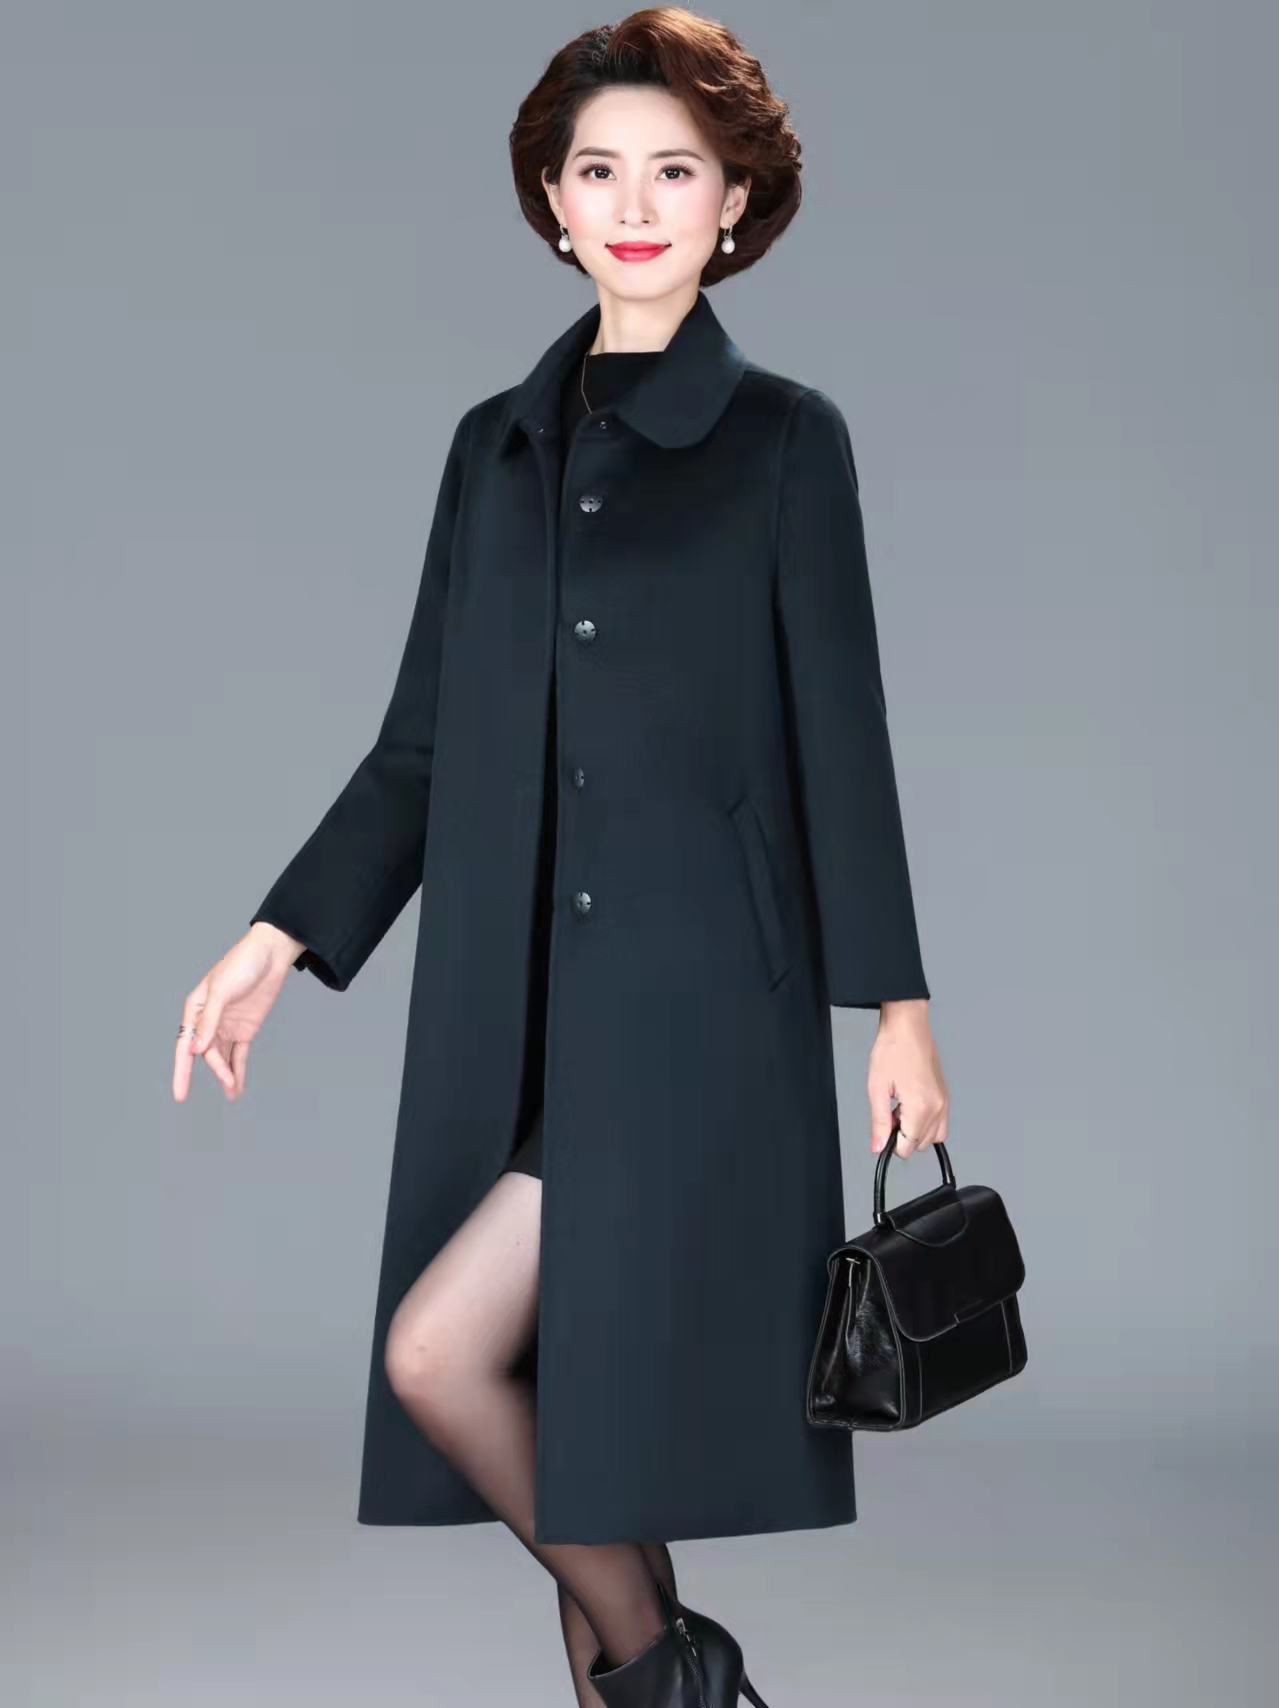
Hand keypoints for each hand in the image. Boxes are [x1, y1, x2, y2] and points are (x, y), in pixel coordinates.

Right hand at [172, 923, 304, 1102]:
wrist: (271, 954)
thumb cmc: (242, 964)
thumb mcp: (222, 990)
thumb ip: (209, 1020)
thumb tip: (196, 1049)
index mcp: (195, 1008)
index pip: (185, 1044)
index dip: (182, 1071)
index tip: (180, 1094)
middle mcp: (208, 1020)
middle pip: (207, 1053)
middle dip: (216, 1069)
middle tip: (226, 1084)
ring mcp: (226, 1026)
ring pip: (222, 1057)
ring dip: (226, 1074)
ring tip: (232, 1093)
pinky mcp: (245, 1029)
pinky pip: (239, 1054)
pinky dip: (238, 1070)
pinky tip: (237, 1087)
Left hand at [867, 999, 948, 1156]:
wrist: (907, 1027)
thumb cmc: (892, 1050)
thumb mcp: (877, 1089)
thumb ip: (879, 1122)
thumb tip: (878, 1147)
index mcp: (921, 1107)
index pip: (908, 1147)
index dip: (891, 1143)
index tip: (883, 1129)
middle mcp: (938, 1107)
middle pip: (921, 1144)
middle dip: (903, 1136)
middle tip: (889, 1114)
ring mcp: (944, 1101)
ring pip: (934, 1137)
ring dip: (916, 1131)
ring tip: (900, 1109)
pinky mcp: (945, 1095)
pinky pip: (940, 1122)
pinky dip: (925, 1122)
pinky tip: (910, 1105)